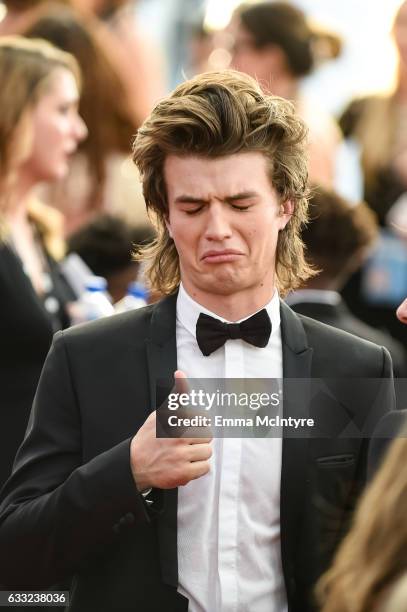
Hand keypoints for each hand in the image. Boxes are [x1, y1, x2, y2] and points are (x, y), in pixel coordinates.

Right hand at [130, 370, 211, 490]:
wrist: (134, 464)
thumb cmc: (150, 437)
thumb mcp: (160, 412)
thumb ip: (176, 394)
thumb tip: (180, 373)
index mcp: (174, 420)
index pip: (203, 418)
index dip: (198, 424)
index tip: (189, 428)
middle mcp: (177, 437)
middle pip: (208, 435)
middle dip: (199, 439)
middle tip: (185, 442)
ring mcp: (180, 456)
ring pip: (208, 452)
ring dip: (199, 454)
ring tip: (185, 454)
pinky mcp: (183, 473)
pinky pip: (205, 468)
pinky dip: (198, 468)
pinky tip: (185, 464)